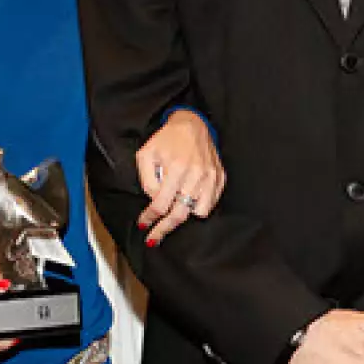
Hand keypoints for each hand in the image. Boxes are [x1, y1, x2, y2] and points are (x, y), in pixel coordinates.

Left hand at [136, 109, 225, 244]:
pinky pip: (211, 203)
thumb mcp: (146, 154)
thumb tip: (154, 201)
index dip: (149, 218)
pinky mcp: (219, 177)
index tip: (144, 225)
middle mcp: (195, 174)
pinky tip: (188, 200)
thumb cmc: (167, 139)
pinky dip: (199, 206)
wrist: (191, 124)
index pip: (161, 204)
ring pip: (198, 212)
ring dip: (184, 213)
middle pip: (179, 214)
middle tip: (154, 239)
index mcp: (176, 168)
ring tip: (175, 207)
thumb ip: (146, 180)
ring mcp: (210, 177)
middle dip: (164, 229)